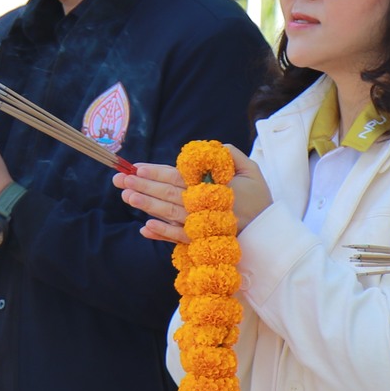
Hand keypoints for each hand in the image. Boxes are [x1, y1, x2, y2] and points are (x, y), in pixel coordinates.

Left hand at [115, 144, 271, 243]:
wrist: (269, 234)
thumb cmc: (259, 199)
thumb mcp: (250, 170)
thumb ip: (229, 155)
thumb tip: (207, 149)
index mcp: (213, 186)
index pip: (178, 176)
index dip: (156, 172)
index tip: (136, 168)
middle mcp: (203, 205)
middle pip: (167, 193)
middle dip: (142, 186)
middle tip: (120, 180)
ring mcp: (201, 225)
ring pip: (168, 213)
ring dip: (146, 205)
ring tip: (127, 197)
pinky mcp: (201, 241)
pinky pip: (177, 237)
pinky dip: (161, 233)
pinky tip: (145, 228)